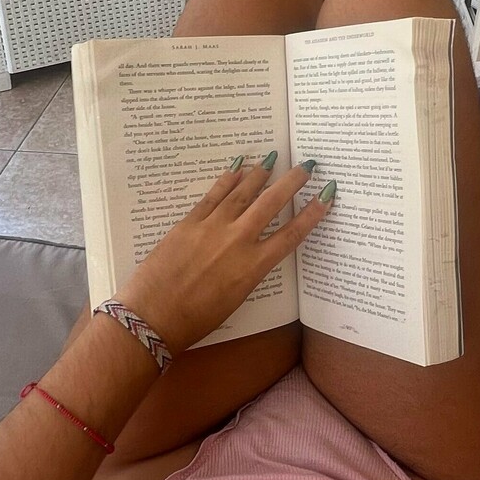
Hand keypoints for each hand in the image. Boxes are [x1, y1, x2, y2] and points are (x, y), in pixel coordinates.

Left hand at [115, 157, 333, 355]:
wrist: (153, 316)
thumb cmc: (195, 320)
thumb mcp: (234, 299)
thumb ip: (248, 272)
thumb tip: (253, 253)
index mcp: (253, 267)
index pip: (292, 234)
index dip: (312, 214)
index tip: (327, 195)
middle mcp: (238, 241)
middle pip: (271, 204)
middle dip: (291, 182)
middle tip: (306, 166)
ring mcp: (212, 228)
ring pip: (242, 193)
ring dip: (260, 174)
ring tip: (273, 159)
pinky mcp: (189, 222)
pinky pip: (212, 195)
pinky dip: (227, 180)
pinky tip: (237, 168)